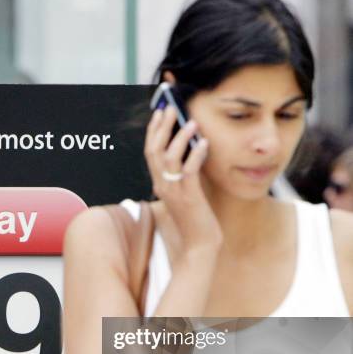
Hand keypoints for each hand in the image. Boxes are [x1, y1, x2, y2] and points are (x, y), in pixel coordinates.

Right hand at [144, 106, 222, 251]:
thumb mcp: (184, 192)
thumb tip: (190, 148)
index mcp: (159, 183)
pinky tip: (204, 144)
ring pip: (170, 158)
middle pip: (155, 151)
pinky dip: (196, 155)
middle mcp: (162, 186)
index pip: (150, 152)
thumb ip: (182, 174)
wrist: (199, 244)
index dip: (153, 131)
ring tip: (192, 123)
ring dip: (180, 138)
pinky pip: (189, 171)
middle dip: (162, 127)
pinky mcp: (189, 197)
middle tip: (171, 109)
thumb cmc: (195, 218)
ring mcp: (174, 192)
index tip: (160, 113)